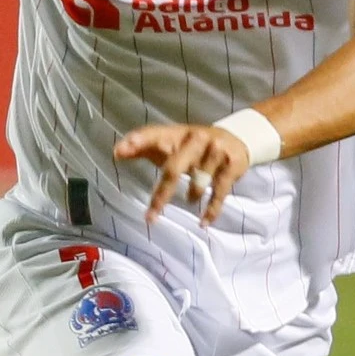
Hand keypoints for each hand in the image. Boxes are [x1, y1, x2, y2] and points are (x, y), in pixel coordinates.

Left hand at [113, 123, 251, 224]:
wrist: (237, 137)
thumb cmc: (193, 145)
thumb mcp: (171, 142)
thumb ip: (143, 147)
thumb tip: (117, 153)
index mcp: (176, 133)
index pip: (154, 135)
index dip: (137, 142)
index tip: (119, 153)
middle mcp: (195, 139)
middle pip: (174, 168)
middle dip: (162, 194)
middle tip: (151, 217)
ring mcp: (215, 151)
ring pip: (198, 182)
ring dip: (192, 196)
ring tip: (190, 199)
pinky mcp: (232, 165)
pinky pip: (219, 192)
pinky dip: (211, 210)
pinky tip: (204, 222)